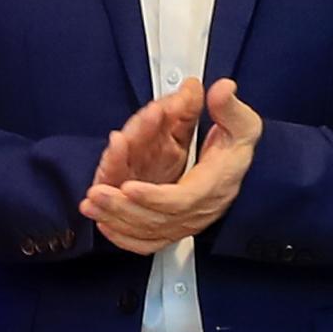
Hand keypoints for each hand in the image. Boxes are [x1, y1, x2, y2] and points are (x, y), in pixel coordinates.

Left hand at [84, 78, 263, 254]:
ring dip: (115, 220)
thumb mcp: (241, 123)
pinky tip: (103, 225)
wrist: (242, 171)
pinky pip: (147, 242)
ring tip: (90, 205)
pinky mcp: (174, 228)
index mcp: (213, 186)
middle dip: (123, 208)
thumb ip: (229, 107)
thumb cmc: (237, 147)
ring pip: (147, 232)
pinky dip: (124, 237)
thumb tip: (221, 89)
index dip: (154, 196)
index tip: (129, 187)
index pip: (182, 200)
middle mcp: (197, 210)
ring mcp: (184, 222)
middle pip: (158, 219)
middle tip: (97, 194)